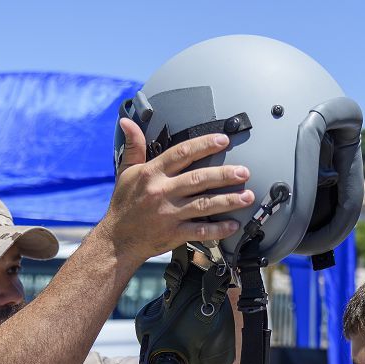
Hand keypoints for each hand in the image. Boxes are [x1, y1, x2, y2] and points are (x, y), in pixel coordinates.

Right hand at [97, 118, 253, 265]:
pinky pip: (200, 231)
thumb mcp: (125, 172)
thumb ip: (133, 147)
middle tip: (244, 172)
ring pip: (204, 205)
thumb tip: (128, 123)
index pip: (181, 153)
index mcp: (151, 173)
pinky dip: (218, 229)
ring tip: (247, 197)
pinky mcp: (174, 234)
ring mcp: (169, 214)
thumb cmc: (123, 205)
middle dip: (224, 175)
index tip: (223, 140)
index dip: (204, 145)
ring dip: (228, 201)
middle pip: (198, 179)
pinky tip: (233, 225)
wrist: (117, 240)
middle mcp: (162, 192)